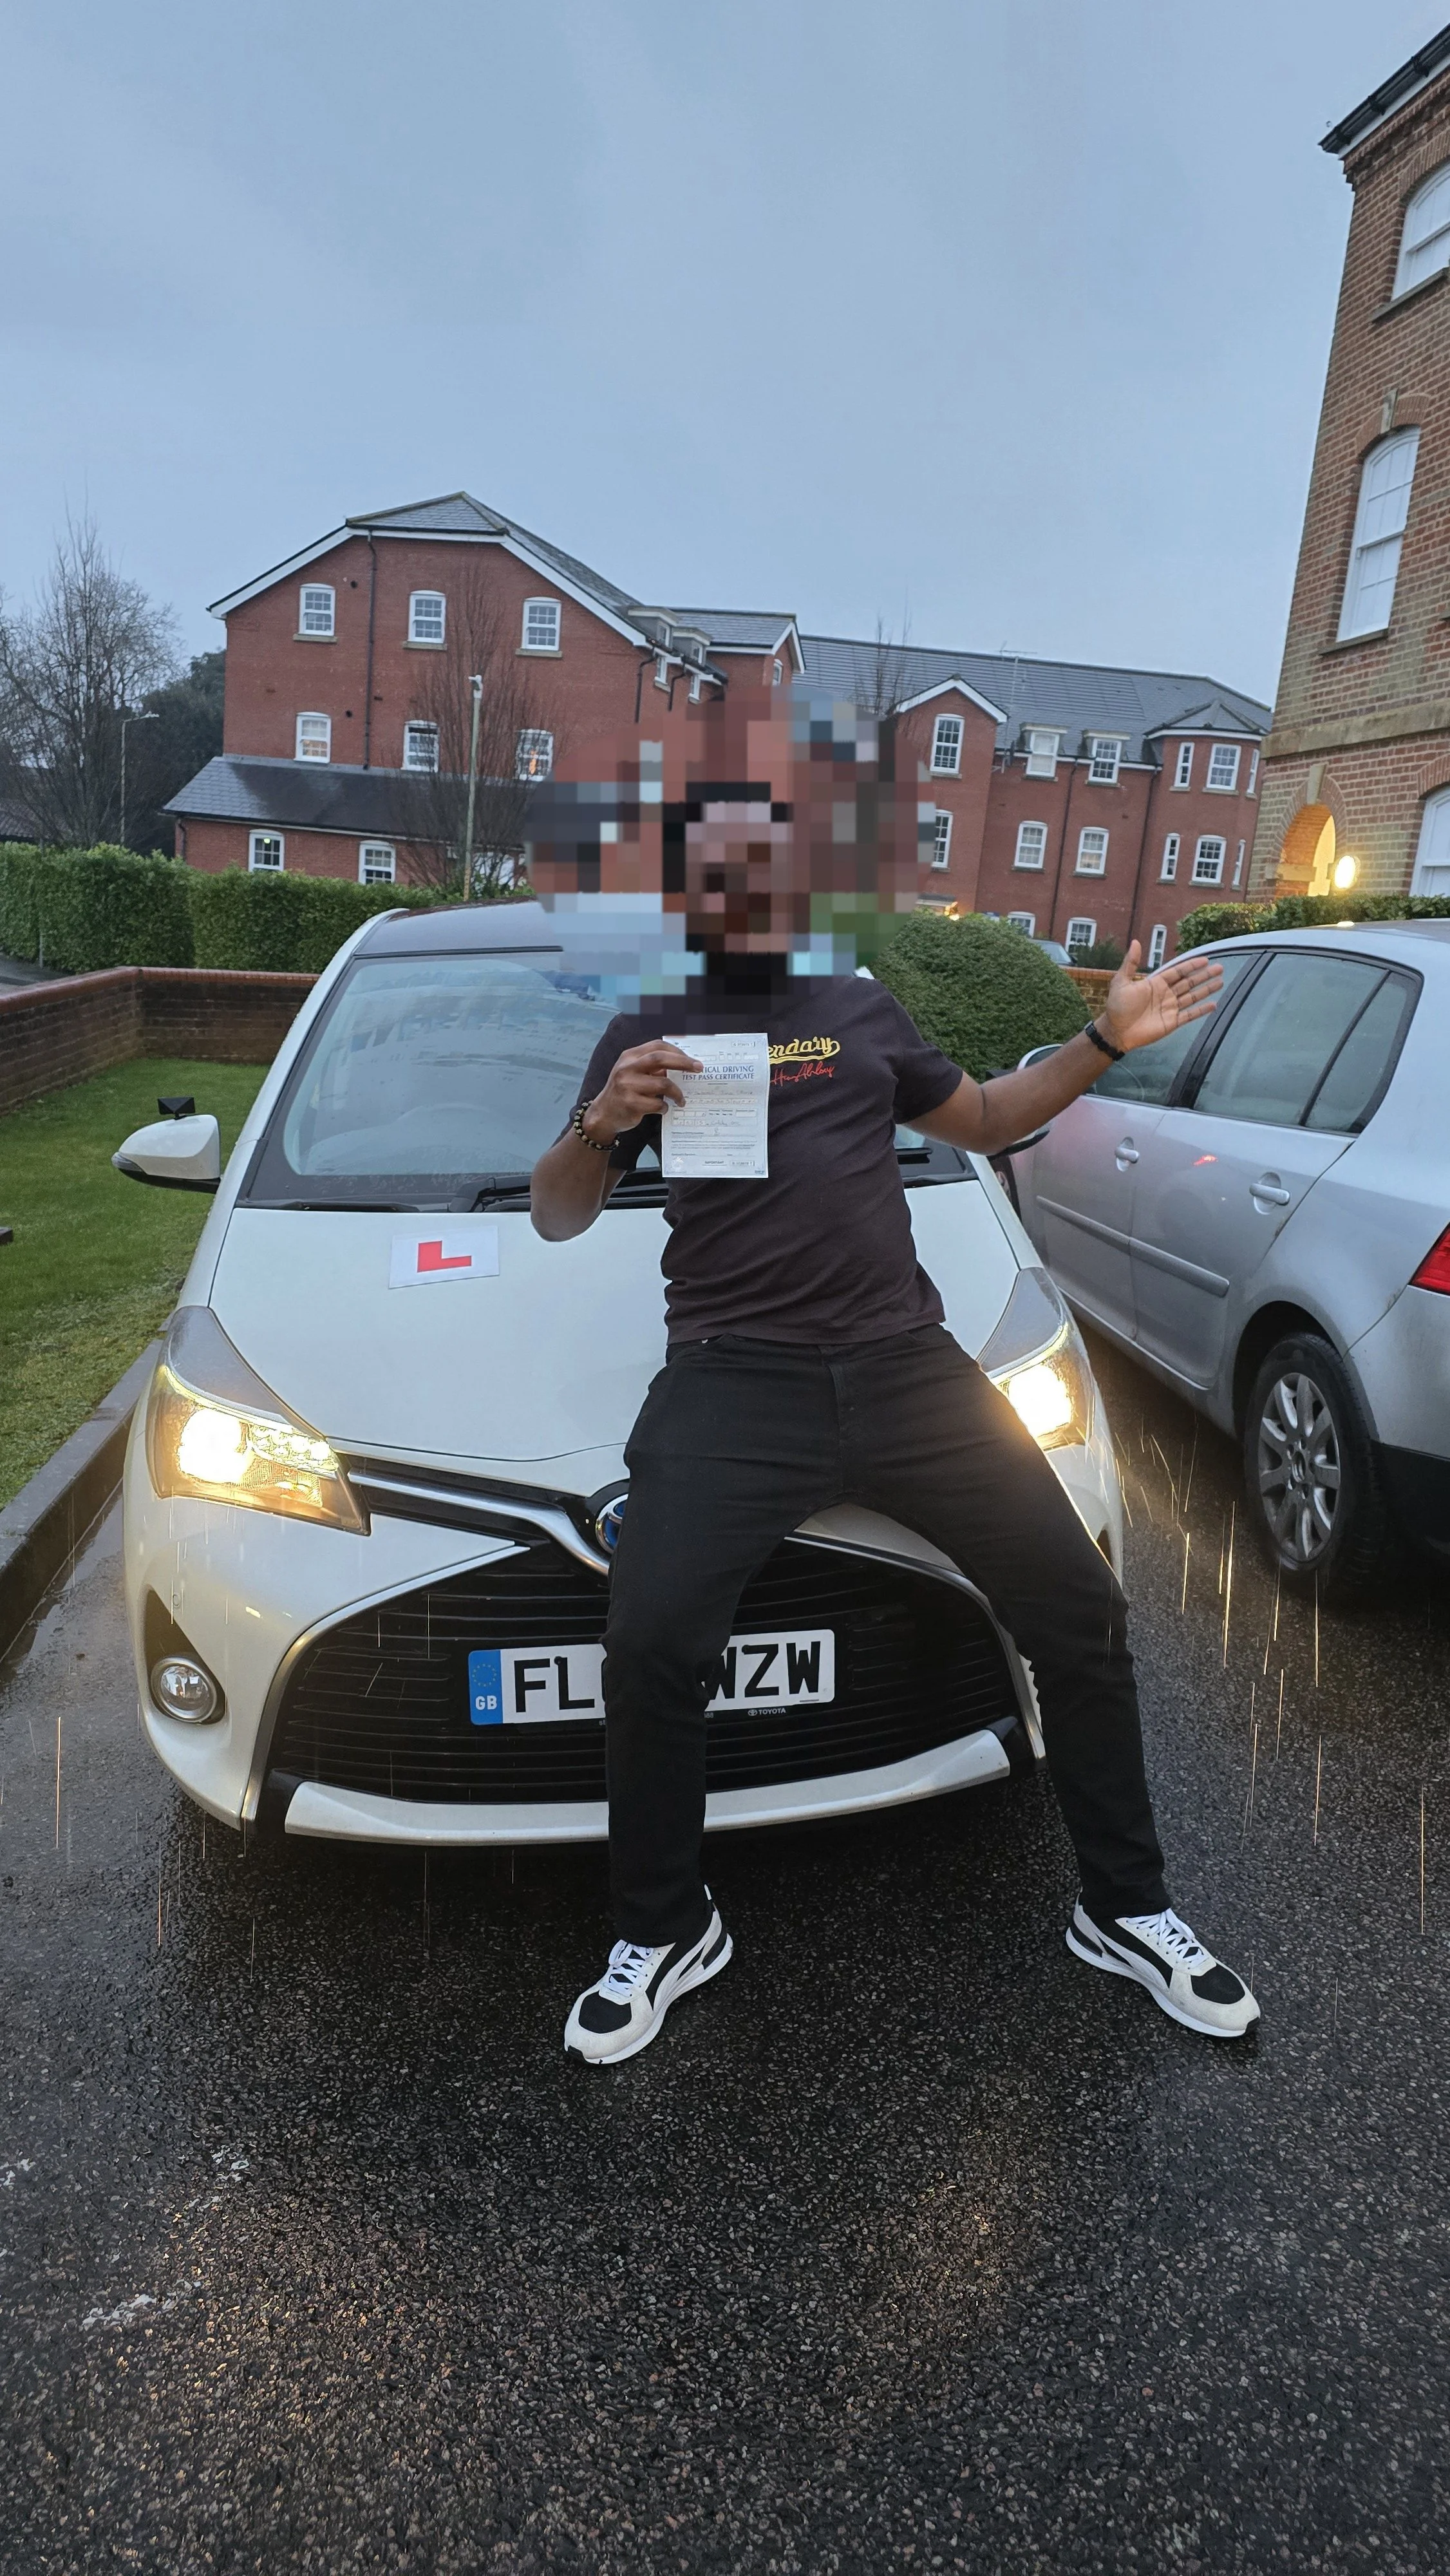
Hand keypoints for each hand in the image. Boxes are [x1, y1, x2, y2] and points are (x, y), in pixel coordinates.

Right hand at [582, 1041, 702, 1142]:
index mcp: (629, 1057)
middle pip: (660, 1059)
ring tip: (681, 1100)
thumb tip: (682, 1065)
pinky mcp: (631, 1104)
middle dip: (683, 1063)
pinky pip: (657, 1104)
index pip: (657, 1046)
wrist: (604, 1113)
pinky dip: (665, 1107)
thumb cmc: (624, 1091)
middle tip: (699, 1069)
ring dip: (677, 1093)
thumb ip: (652, 1067)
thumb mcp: (634, 1073)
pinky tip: (663, 1108)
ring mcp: (627, 1086)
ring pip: (663, 1084)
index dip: (677, 1051)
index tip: (692, 1060)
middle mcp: (626, 1068)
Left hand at [1099, 942, 1222, 1054]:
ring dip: (1206, 990)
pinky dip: (1201, 1011)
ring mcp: (1170, 1008)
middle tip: (1220, 968)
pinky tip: (1214, 1005)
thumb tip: (1135, 941)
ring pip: (1192, 997)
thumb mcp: (1121, 981)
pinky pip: (1190, 1015)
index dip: (1191, 965)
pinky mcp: (1172, 1022)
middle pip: (1189, 982)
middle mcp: (1166, 994)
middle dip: (1204, 975)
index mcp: (1156, 983)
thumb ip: (1130, 963)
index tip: (1205, 959)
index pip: (1178, 971)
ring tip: (1220, 982)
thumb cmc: (1117, 1006)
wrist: (1116, 1031)